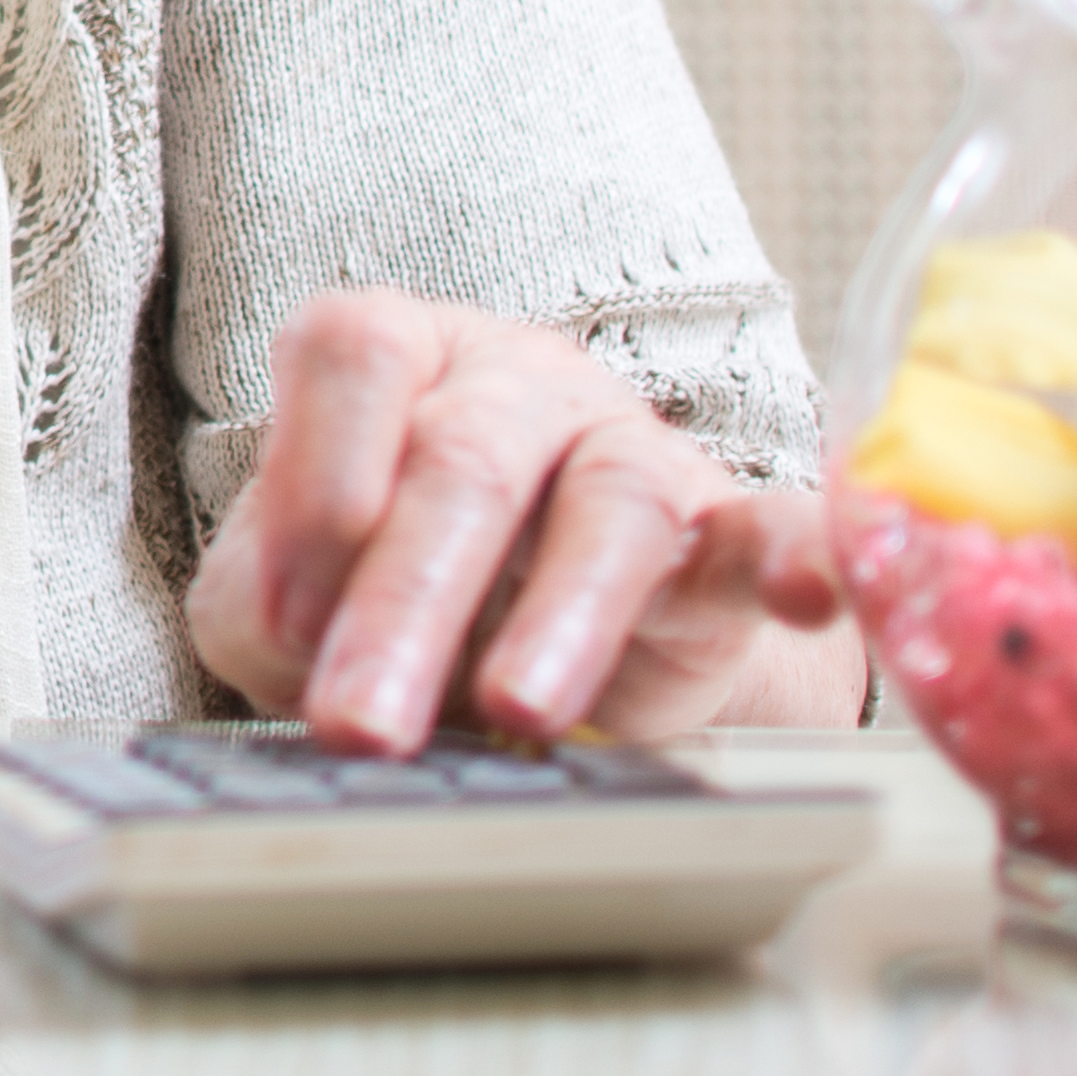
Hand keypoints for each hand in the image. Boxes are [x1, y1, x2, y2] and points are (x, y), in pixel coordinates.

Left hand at [187, 289, 851, 747]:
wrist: (548, 638)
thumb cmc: (396, 589)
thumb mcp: (287, 597)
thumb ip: (265, 599)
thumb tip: (298, 633)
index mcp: (397, 361)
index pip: (351, 352)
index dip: (314, 476)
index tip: (288, 618)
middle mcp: (512, 383)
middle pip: (464, 457)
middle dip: (406, 599)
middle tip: (366, 723)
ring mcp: (625, 445)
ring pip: (609, 501)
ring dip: (561, 612)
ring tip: (518, 712)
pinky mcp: (722, 534)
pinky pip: (772, 530)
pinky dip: (799, 559)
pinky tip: (811, 598)